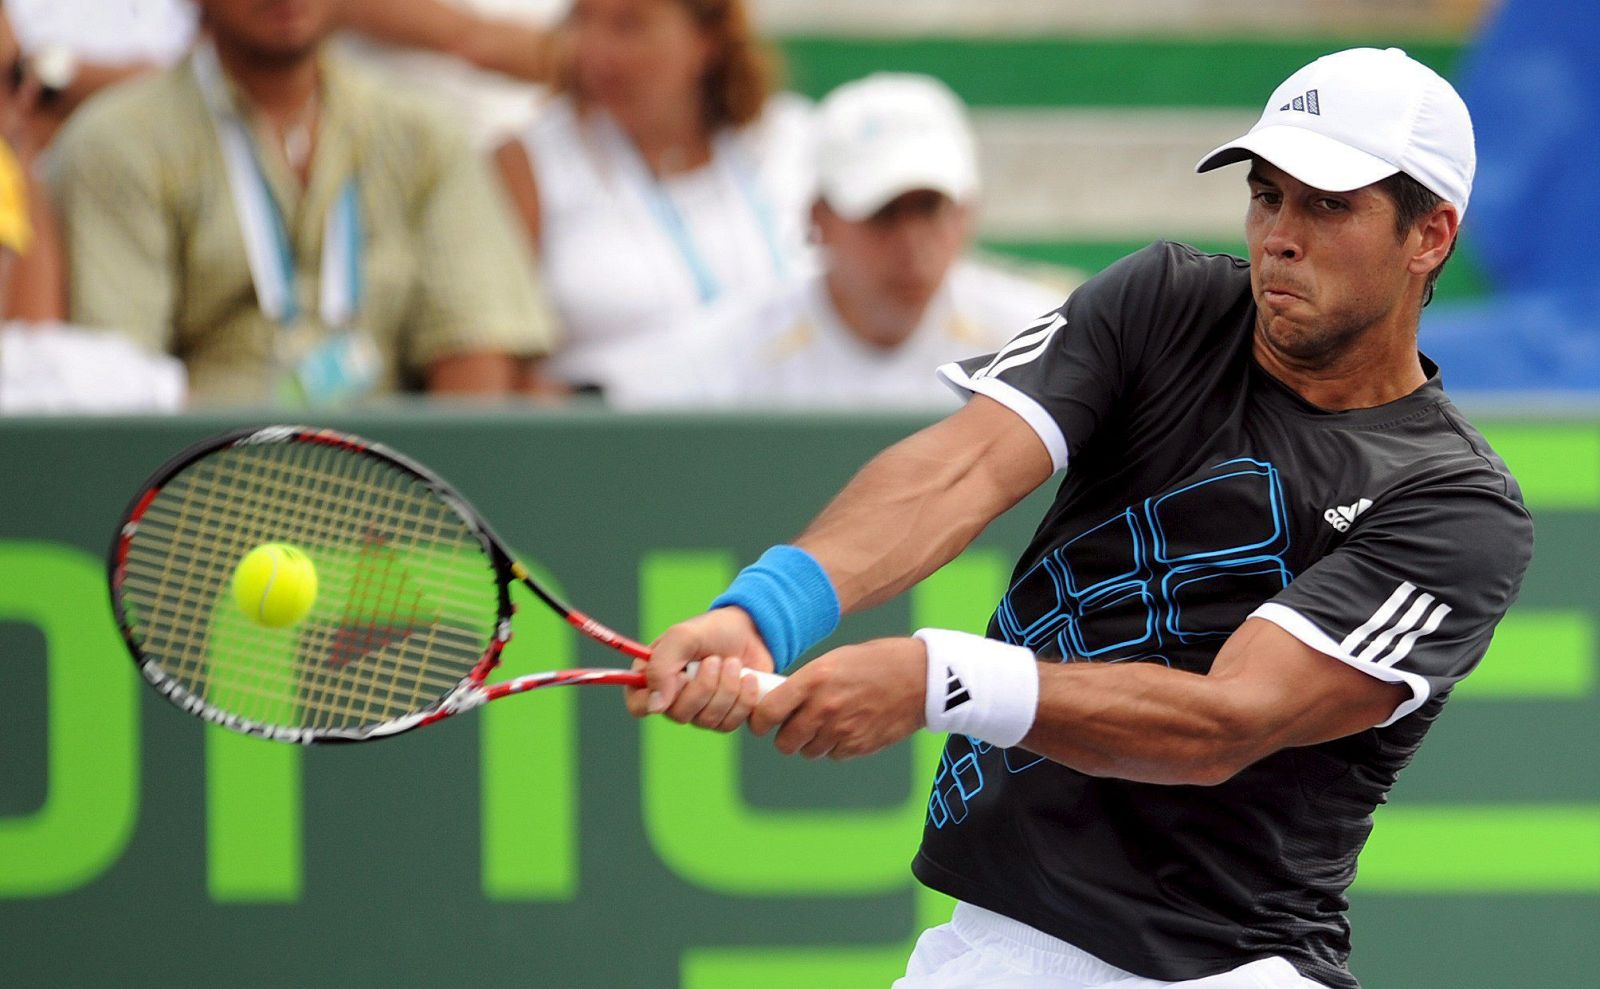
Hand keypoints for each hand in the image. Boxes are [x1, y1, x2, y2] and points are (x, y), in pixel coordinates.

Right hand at [624, 607, 774, 730]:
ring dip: (726, 688)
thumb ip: (662, 666)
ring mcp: (699, 712)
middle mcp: (673, 700)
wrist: (750, 631)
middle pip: (679, 715)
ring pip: (708, 721)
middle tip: (714, 660)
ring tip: (733, 663)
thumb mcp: (682, 636)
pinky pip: (730, 724)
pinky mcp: (725, 718)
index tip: (680, 677)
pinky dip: (744, 699)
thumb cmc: (710, 631)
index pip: (638, 706)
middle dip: (704, 685)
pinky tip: (748, 678)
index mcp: (653, 678)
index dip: (656, 698)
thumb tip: (655, 706)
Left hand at [750, 637, 926, 759]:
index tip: (762, 722)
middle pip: (784, 742)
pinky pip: (833, 755)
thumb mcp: (834, 660)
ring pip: (808, 751)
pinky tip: (848, 726)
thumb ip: (805, 683)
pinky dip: (835, 746)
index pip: (767, 713)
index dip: (759, 721)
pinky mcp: (859, 746)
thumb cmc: (876, 662)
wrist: (921, 677)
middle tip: (795, 724)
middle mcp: (824, 708)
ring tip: (828, 722)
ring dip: (811, 741)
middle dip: (786, 735)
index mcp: (813, 679)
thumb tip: (778, 703)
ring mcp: (842, 730)